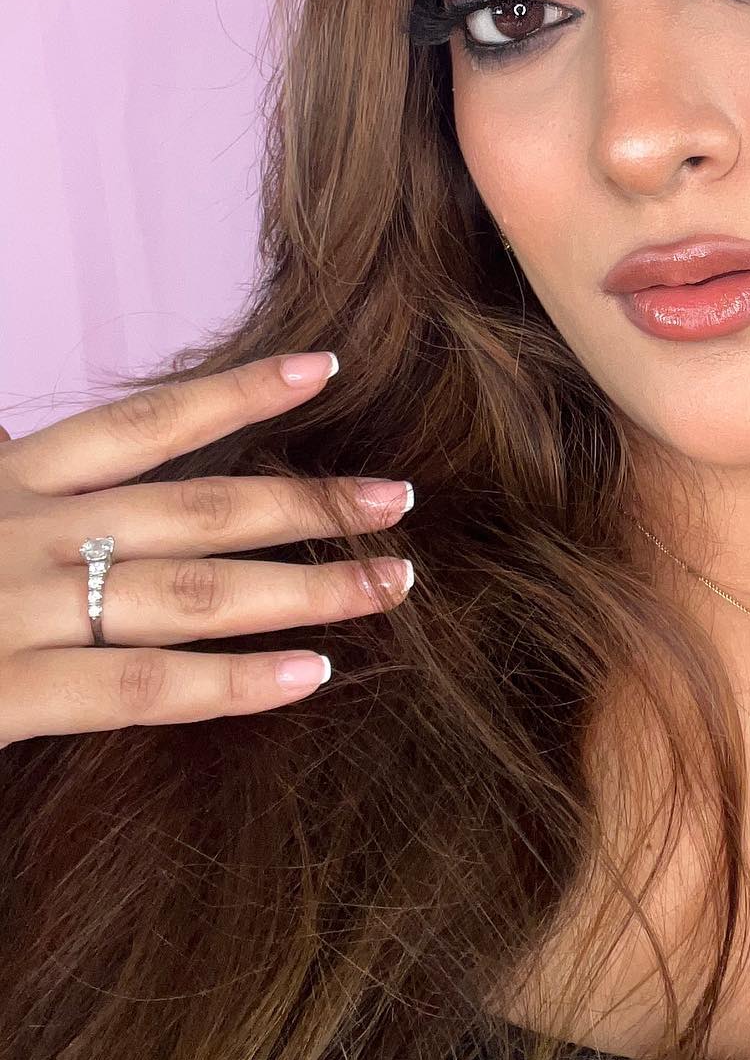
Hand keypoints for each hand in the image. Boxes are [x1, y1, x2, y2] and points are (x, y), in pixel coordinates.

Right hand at [0, 352, 413, 747]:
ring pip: (196, 592)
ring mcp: (17, 608)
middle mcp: (24, 531)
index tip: (325, 368)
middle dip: (309, 504)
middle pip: (199, 509)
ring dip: (306, 588)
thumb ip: (14, 488)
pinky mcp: (4, 691)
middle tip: (399, 500)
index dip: (239, 394)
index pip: (145, 425)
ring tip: (390, 585)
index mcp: (8, 479)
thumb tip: (28, 440)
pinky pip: (141, 685)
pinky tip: (310, 674)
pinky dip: (232, 682)